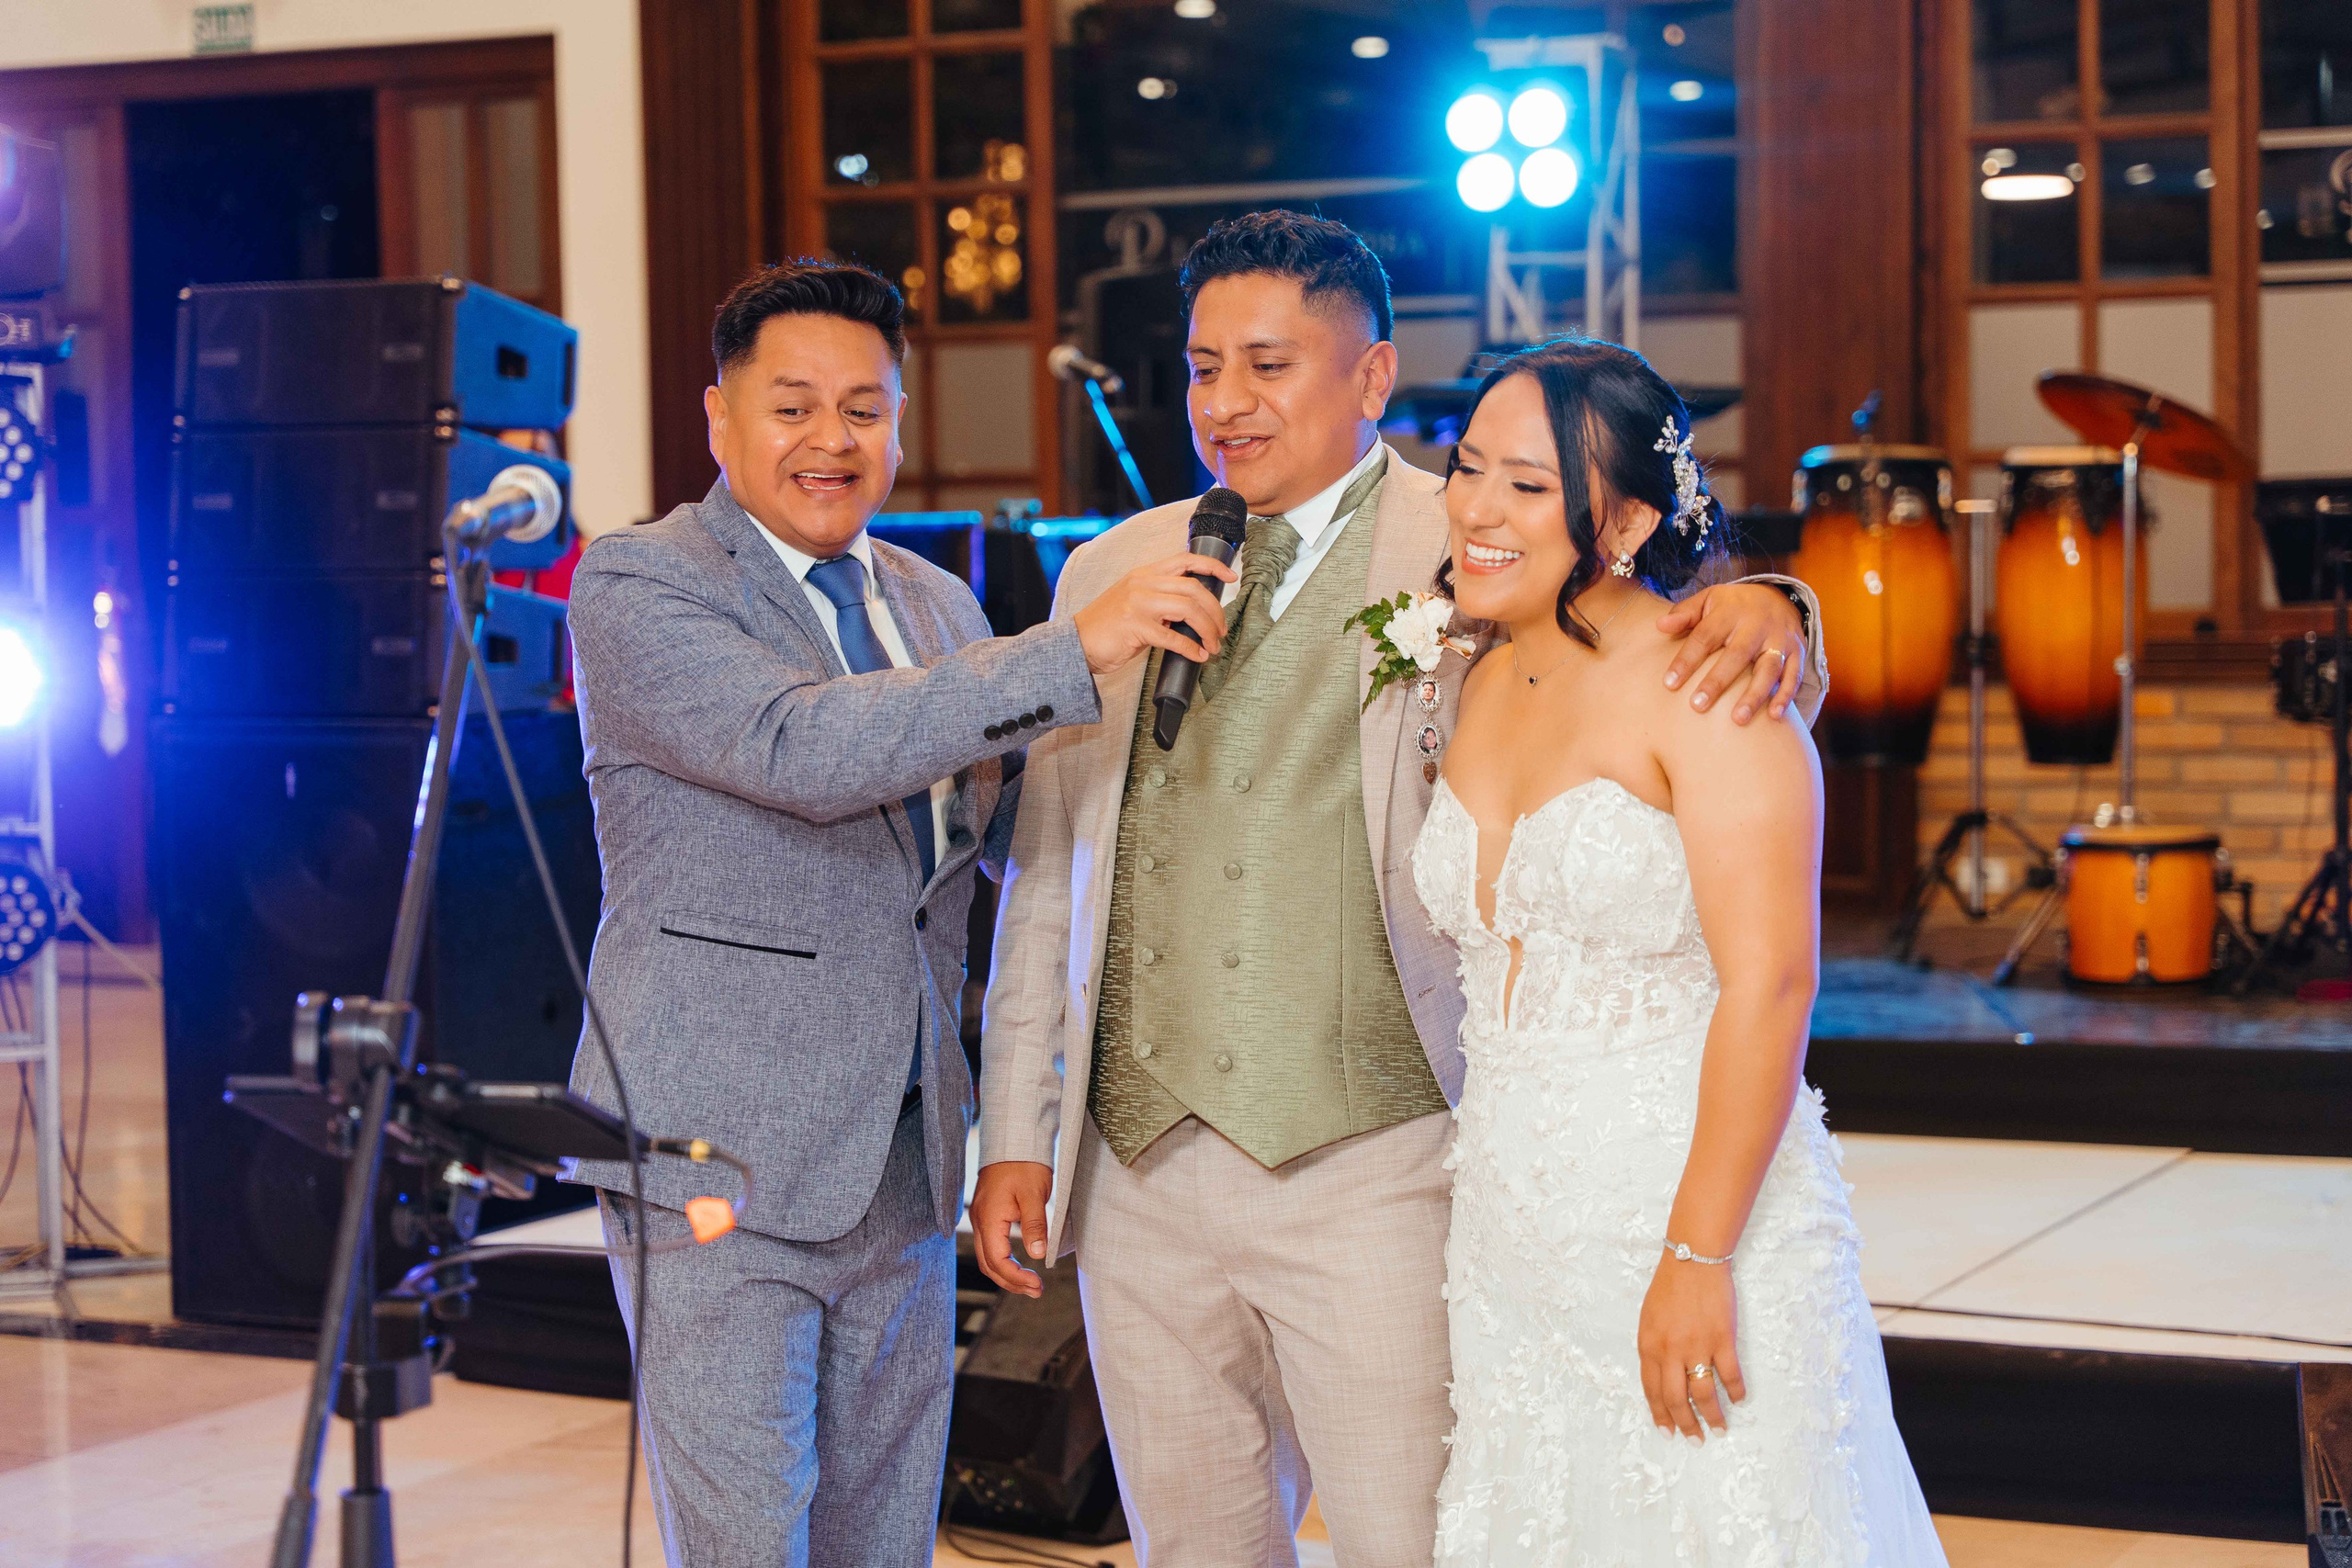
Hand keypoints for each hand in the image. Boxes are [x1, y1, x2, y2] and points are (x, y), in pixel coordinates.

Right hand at [969, 1160, 1053, 1297]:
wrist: (1013, 1140)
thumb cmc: (1024, 1163)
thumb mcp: (1034, 1194)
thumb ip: (1034, 1225)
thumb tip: (1037, 1255)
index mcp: (988, 1219)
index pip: (997, 1261)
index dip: (1016, 1278)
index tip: (1037, 1286)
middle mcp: (980, 1221)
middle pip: (989, 1264)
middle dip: (1011, 1282)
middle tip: (1036, 1291)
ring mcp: (982, 1218)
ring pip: (988, 1257)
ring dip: (1007, 1274)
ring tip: (1030, 1284)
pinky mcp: (988, 1214)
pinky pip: (990, 1245)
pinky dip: (1003, 1260)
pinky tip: (1020, 1264)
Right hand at [1072, 552, 1237, 674]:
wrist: (1076, 643)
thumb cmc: (1108, 626)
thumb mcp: (1135, 601)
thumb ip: (1161, 600)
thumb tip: (1193, 613)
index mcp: (1145, 573)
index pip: (1185, 560)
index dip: (1212, 566)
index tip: (1231, 575)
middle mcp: (1143, 583)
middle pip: (1194, 588)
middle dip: (1215, 610)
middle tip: (1221, 629)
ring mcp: (1139, 604)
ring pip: (1188, 610)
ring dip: (1207, 629)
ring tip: (1212, 645)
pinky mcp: (1136, 627)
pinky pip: (1174, 638)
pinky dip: (1191, 648)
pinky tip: (1198, 656)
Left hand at [1636, 1252, 1747, 1440]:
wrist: (1692, 1259)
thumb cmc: (1669, 1288)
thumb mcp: (1648, 1320)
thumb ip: (1653, 1350)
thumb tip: (1660, 1379)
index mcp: (1649, 1346)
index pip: (1652, 1391)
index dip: (1660, 1415)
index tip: (1669, 1433)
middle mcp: (1670, 1350)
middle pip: (1677, 1399)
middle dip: (1686, 1425)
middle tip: (1695, 1441)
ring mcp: (1697, 1346)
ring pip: (1704, 1393)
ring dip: (1713, 1416)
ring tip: (1719, 1430)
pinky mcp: (1723, 1339)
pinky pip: (1730, 1374)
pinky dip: (1736, 1391)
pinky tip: (1739, 1400)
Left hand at [1656, 584, 1805, 723]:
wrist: (1778, 596)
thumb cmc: (1731, 606)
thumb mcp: (1707, 600)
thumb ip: (1684, 614)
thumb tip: (1660, 626)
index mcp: (1730, 612)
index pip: (1704, 637)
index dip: (1687, 660)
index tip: (1669, 684)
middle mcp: (1756, 625)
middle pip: (1737, 654)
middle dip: (1718, 681)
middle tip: (1697, 706)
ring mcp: (1779, 639)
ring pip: (1769, 668)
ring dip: (1755, 695)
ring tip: (1738, 720)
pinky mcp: (1798, 651)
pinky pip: (1794, 675)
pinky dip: (1786, 695)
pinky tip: (1773, 716)